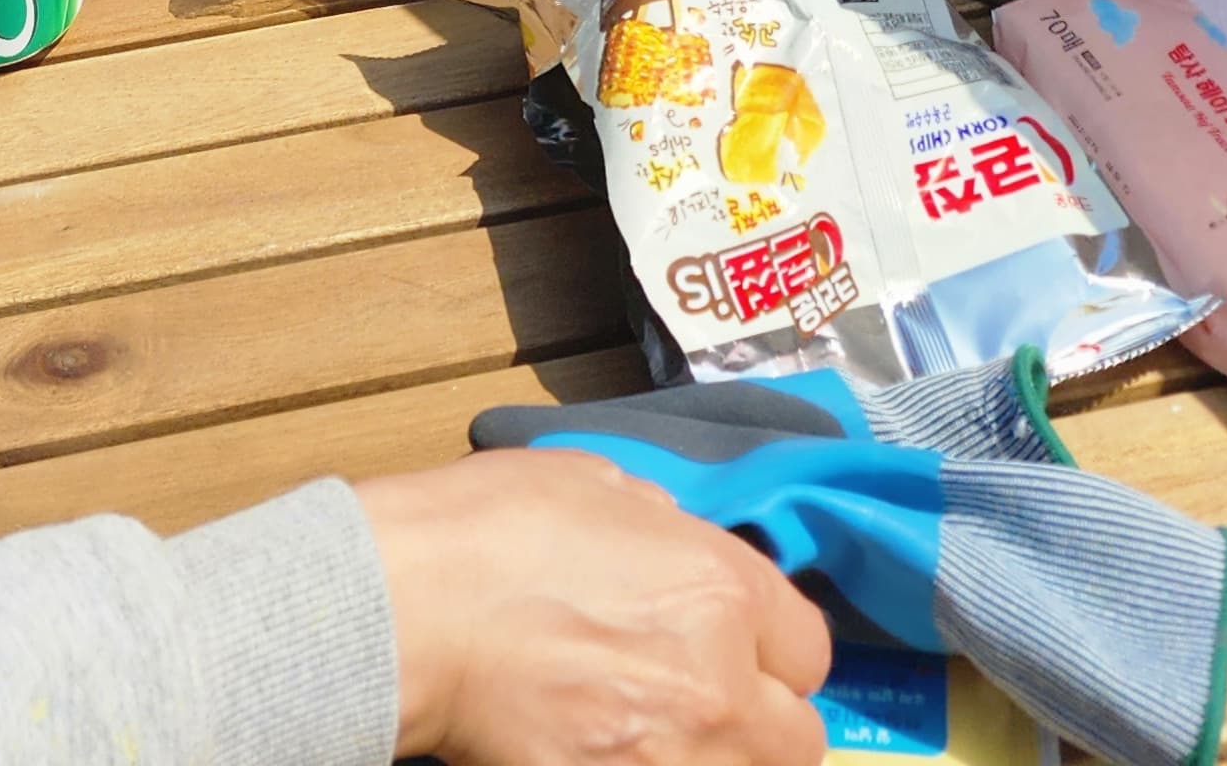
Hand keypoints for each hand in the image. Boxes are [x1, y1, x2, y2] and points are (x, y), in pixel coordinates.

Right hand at [357, 457, 827, 765]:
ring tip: (656, 735)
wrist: (416, 607)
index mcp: (725, 591)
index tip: (740, 649)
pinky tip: (609, 753)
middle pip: (796, 741)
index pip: (810, 650)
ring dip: (711, 757)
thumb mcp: (601, 488)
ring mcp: (669, 761)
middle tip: (702, 706)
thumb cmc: (496, 530)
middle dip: (758, 722)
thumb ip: (665, 531)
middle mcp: (720, 686)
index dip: (773, 647)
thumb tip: (676, 554)